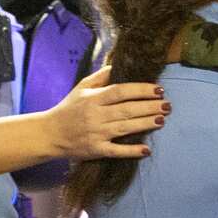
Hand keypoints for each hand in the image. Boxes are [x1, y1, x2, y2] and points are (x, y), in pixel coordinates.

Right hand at [49, 66, 168, 159]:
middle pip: (127, 109)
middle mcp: (96, 115)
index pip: (121, 91)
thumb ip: (100, 77)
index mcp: (93, 99)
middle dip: (149, 107)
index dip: (141, 90)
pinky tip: (146, 150)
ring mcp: (96, 134)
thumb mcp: (81, 88)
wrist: (49, 134)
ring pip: (125, 128)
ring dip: (145, 124)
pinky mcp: (96, 150)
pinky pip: (116, 151)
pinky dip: (131, 151)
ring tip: (162, 119)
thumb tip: (118, 65)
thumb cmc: (68, 109)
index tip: (158, 89)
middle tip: (168, 105)